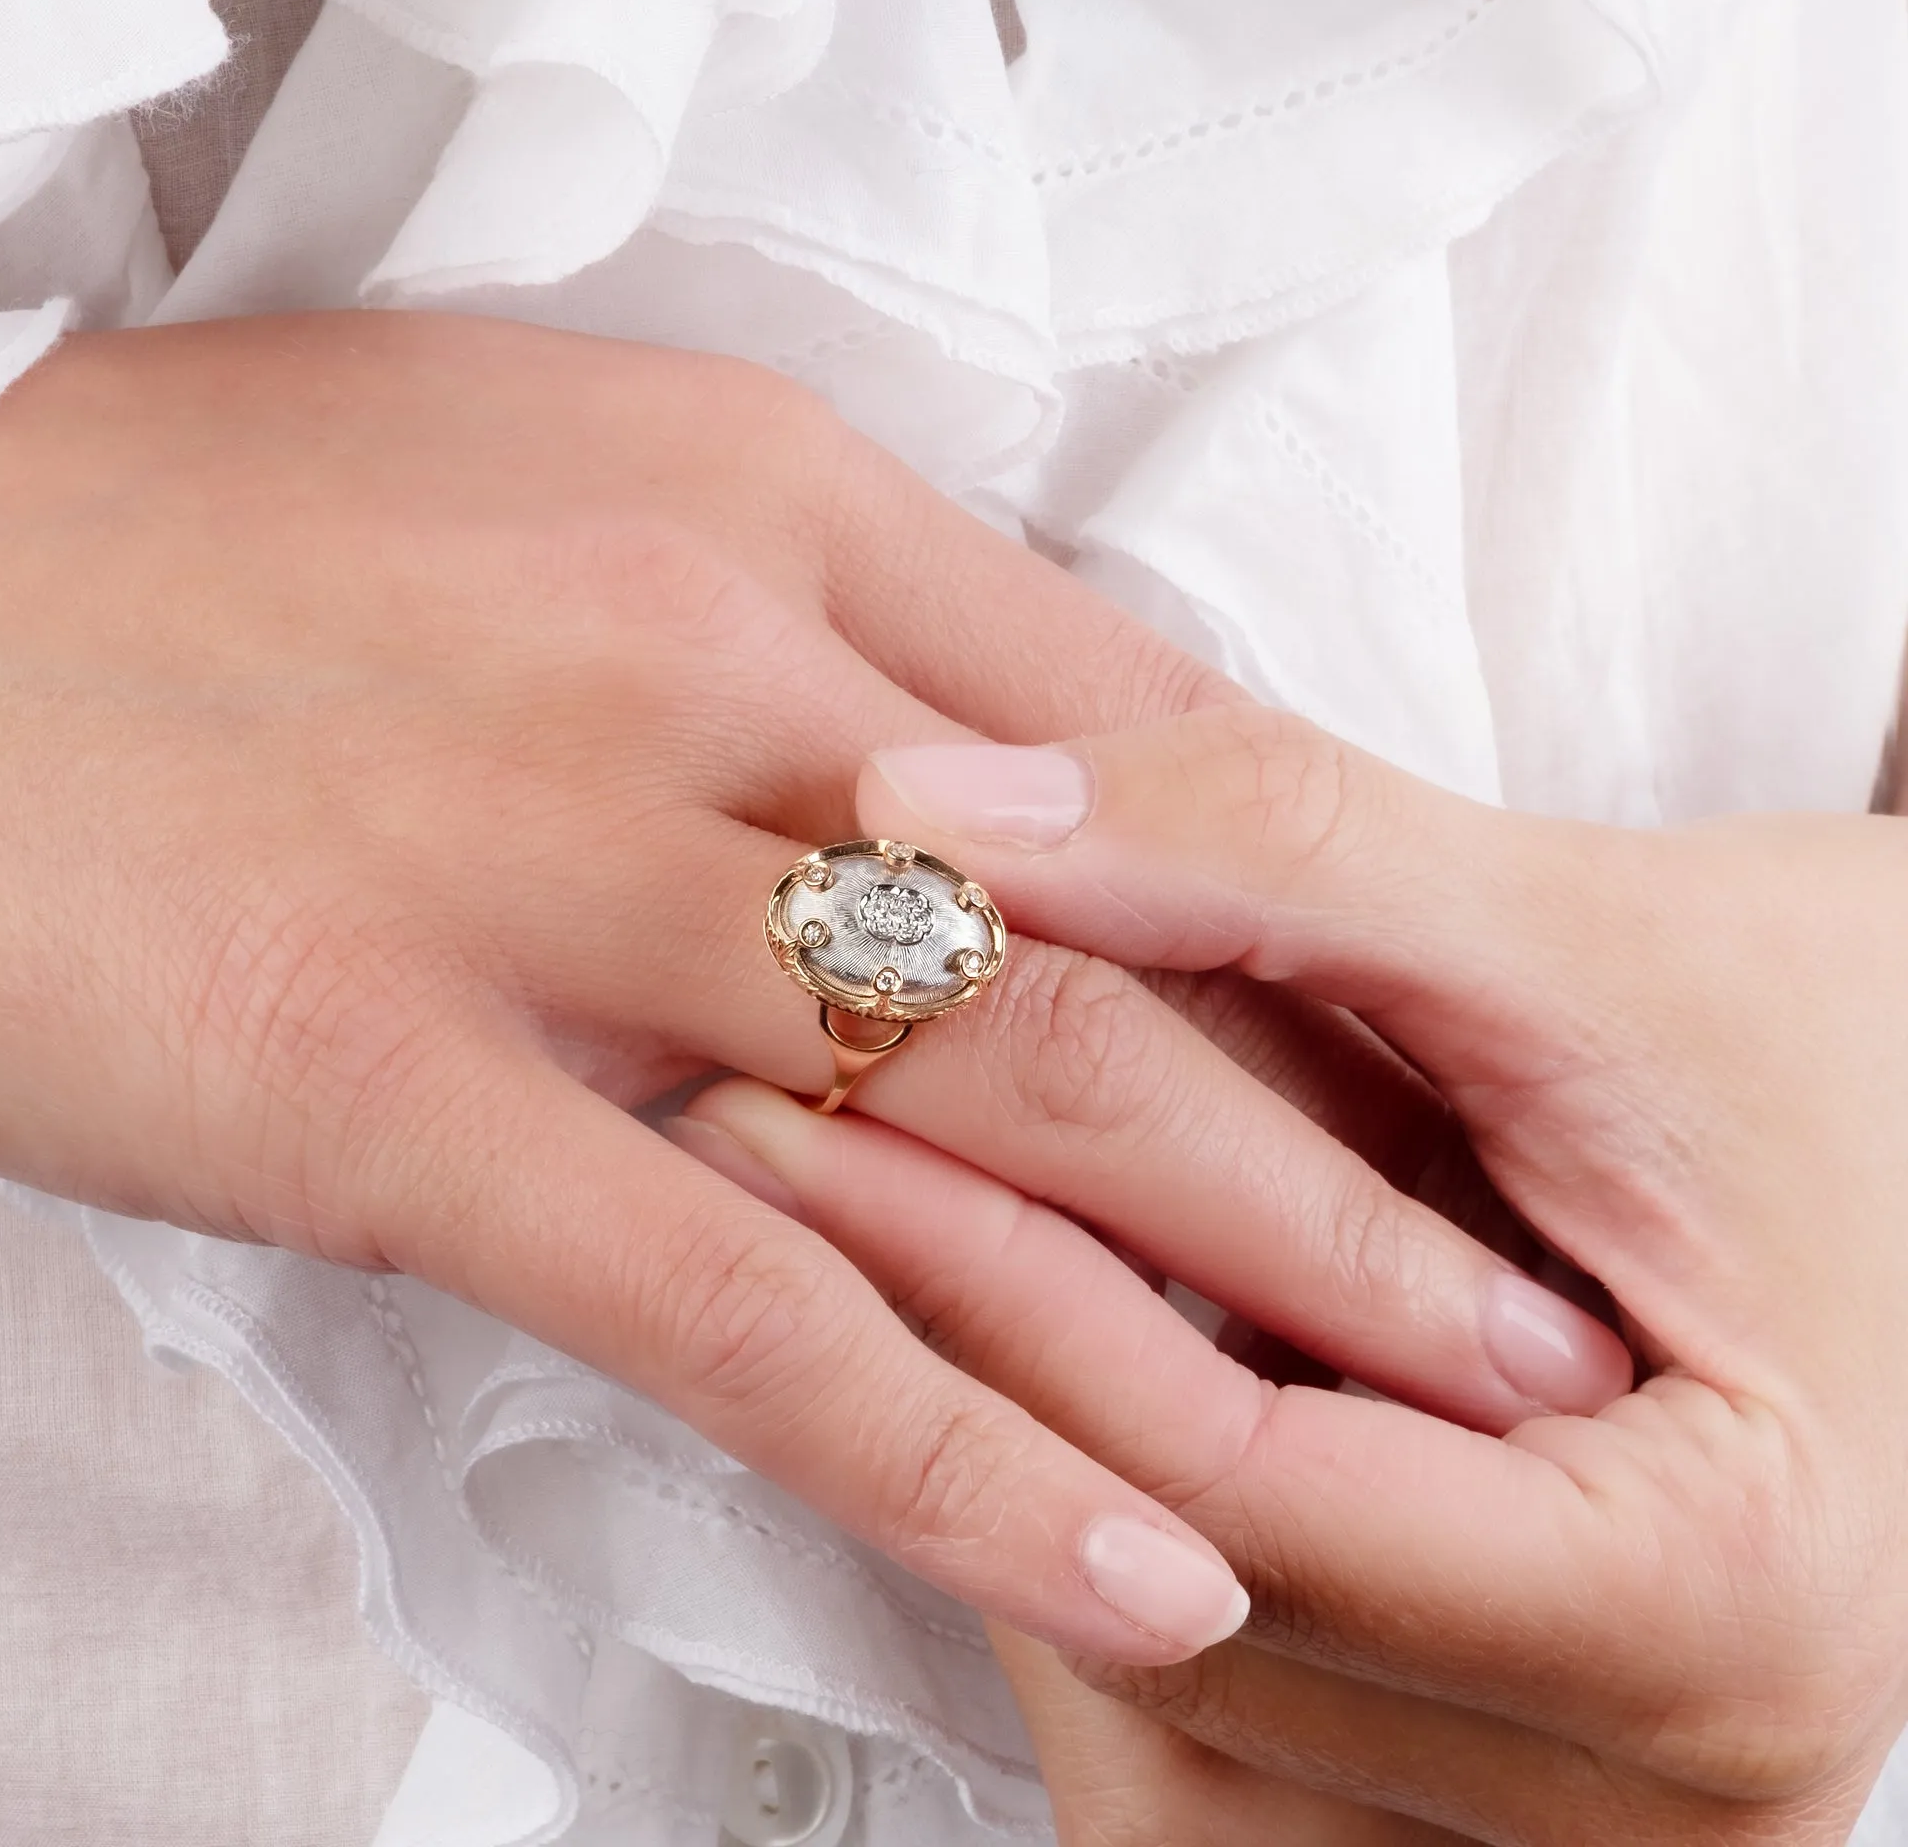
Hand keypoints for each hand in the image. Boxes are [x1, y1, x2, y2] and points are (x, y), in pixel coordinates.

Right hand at [0, 320, 1625, 1662]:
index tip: (1414, 1071)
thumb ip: (795, 605)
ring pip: (994, 1118)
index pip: (1140, 732)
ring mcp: (552, 872)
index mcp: (752, 487)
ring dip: (1254, 1297)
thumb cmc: (196, 538)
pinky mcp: (396, 1084)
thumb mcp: (541, 475)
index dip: (1308, 926)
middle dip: (1358, 1134)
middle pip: (1128, 939)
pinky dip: (966, 1451)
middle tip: (1532, 1295)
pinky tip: (1152, 1566)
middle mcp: (700, 654)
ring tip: (1450, 1439)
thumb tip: (1009, 760)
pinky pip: (746, 1301)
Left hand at [681, 705, 1907, 1839]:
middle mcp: (1670, 1790)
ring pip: (1169, 1670)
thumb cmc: (1849, 1034)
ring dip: (999, 1433)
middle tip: (771, 1132)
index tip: (802, 1106)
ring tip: (852, 1203)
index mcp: (1733, 1611)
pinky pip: (1214, 1670)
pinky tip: (1008, 1312)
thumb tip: (922, 823)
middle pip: (1187, 1605)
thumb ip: (1261, 853)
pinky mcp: (1509, 1762)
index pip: (1248, 1495)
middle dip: (963, 1357)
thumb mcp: (1574, 935)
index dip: (1003, 1288)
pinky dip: (1088, 1492)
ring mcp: (1582, 1811)